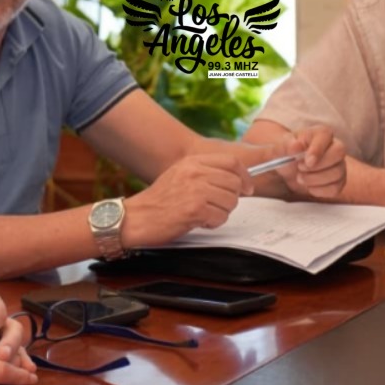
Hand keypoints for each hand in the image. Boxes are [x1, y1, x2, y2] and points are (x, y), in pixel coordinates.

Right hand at [122, 153, 248, 247]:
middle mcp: (195, 172)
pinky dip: (213, 223)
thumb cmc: (159, 201)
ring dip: (222, 212)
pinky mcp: (195, 209)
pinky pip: (221, 216)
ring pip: (231, 201)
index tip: (247, 188)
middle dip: (231, 198)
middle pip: (235, 182)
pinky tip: (199, 221)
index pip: (232, 162)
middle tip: (217, 207)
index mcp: (192, 161)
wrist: (137, 218)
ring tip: (204, 214)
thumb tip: (237, 180)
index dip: (245, 176)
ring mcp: (196, 190)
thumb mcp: (180, 175)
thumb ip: (206, 173)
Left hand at [264, 126, 346, 197]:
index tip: (307, 161)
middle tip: (300, 168)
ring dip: (315, 179)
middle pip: (339, 152)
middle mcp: (334, 146)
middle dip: (319, 165)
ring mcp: (339, 164)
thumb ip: (287, 145)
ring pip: (337, 173)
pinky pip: (336, 188)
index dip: (318, 149)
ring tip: (300, 178)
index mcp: (320, 133)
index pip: (326, 135)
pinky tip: (309, 186)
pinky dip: (320, 190)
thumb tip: (296, 146)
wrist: (289, 168)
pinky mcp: (339, 181)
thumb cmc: (287, 153)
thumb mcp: (282, 147)